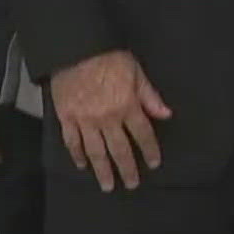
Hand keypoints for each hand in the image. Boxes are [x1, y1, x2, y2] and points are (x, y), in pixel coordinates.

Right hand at [49, 50, 170, 191]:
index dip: (150, 151)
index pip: (143, 134)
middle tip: (132, 184)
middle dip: (127, 169)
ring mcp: (85, 120)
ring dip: (103, 171)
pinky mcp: (66, 118)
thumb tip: (166, 114)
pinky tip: (83, 166)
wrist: (76, 48)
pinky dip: (78, 156)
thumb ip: (150, 96)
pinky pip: (73, 142)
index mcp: (127, 106)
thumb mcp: (136, 72)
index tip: (153, 164)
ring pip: (96, 152)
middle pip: (120, 149)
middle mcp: (107, 118)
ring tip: (108, 185)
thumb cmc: (109, 56)